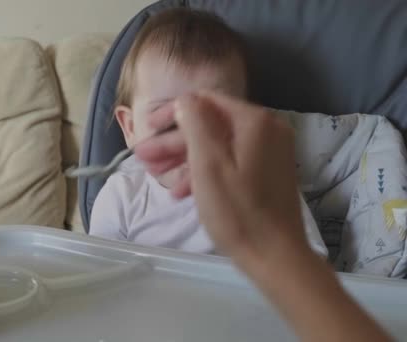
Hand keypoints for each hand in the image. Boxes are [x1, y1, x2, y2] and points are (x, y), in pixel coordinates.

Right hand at [135, 92, 308, 266]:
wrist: (275, 256)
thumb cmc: (237, 211)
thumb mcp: (208, 164)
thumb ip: (194, 123)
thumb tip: (184, 100)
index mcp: (253, 121)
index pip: (205, 101)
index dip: (172, 113)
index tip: (147, 130)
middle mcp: (266, 129)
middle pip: (210, 125)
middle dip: (173, 142)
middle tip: (144, 158)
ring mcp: (269, 152)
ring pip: (217, 146)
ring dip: (184, 159)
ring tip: (155, 176)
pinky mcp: (267, 172)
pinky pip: (230, 162)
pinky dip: (205, 172)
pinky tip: (181, 192)